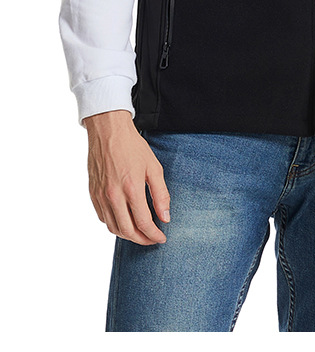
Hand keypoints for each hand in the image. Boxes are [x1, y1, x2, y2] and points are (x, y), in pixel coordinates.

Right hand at [85, 110, 170, 245]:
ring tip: (140, 233)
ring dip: (128, 235)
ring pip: (113, 228)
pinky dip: (115, 225)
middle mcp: (113, 196)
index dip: (154, 235)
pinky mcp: (92, 194)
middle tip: (152, 239)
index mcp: (131, 188)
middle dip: (142, 239)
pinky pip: (103, 218)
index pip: (143, 223)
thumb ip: (161, 194)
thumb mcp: (154, 167)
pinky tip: (124, 221)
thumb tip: (165, 217)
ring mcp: (100, 196)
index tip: (161, 238)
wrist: (108, 131)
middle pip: (128, 231)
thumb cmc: (133, 147)